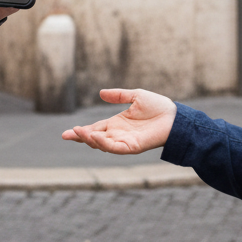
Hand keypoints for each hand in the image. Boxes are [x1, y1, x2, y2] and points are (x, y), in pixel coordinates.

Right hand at [62, 88, 176, 153]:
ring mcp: (124, 142)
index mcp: (117, 124)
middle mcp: (118, 134)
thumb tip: (100, 93)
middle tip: (66, 135)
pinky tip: (94, 136)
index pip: (95, 128)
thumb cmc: (158, 106)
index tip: (68, 132)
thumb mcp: (135, 96)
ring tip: (77, 133)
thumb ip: (118, 95)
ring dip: (89, 139)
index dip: (82, 130)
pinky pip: (114, 147)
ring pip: (102, 144)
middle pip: (95, 138)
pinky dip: (103, 143)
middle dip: (80, 137)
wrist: (175, 117)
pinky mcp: (132, 147)